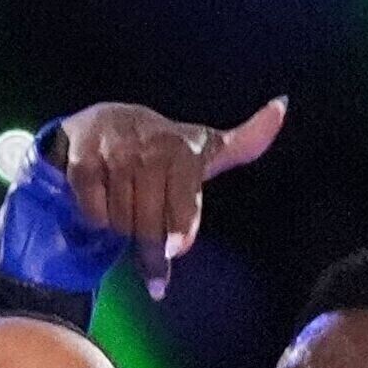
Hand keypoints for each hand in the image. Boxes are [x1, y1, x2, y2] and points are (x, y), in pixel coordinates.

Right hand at [53, 99, 285, 298]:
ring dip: (120, 229)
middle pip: (148, 225)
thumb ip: (245, 142)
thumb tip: (283, 106)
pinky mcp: (83, 163)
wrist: (104, 121)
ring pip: (119, 221)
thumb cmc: (162, 147)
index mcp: (184, 152)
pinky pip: (93, 212)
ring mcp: (115, 156)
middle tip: (152, 261)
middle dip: (148, 248)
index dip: (178, 232)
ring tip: (125, 215)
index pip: (182, 205)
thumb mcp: (204, 146)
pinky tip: (102, 204)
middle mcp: (150, 151)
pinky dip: (96, 218)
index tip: (176, 252)